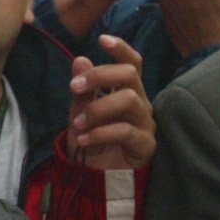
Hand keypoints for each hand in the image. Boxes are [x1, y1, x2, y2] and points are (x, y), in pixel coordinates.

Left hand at [67, 35, 154, 170]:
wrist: (96, 180)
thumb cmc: (92, 143)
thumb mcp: (79, 115)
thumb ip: (82, 91)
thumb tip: (81, 58)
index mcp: (127, 91)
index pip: (132, 63)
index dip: (121, 49)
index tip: (102, 39)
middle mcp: (140, 103)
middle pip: (130, 75)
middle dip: (100, 75)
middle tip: (74, 86)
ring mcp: (145, 124)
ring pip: (129, 99)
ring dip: (98, 108)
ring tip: (77, 123)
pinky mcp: (145, 145)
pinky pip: (125, 130)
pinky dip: (100, 133)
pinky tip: (83, 140)